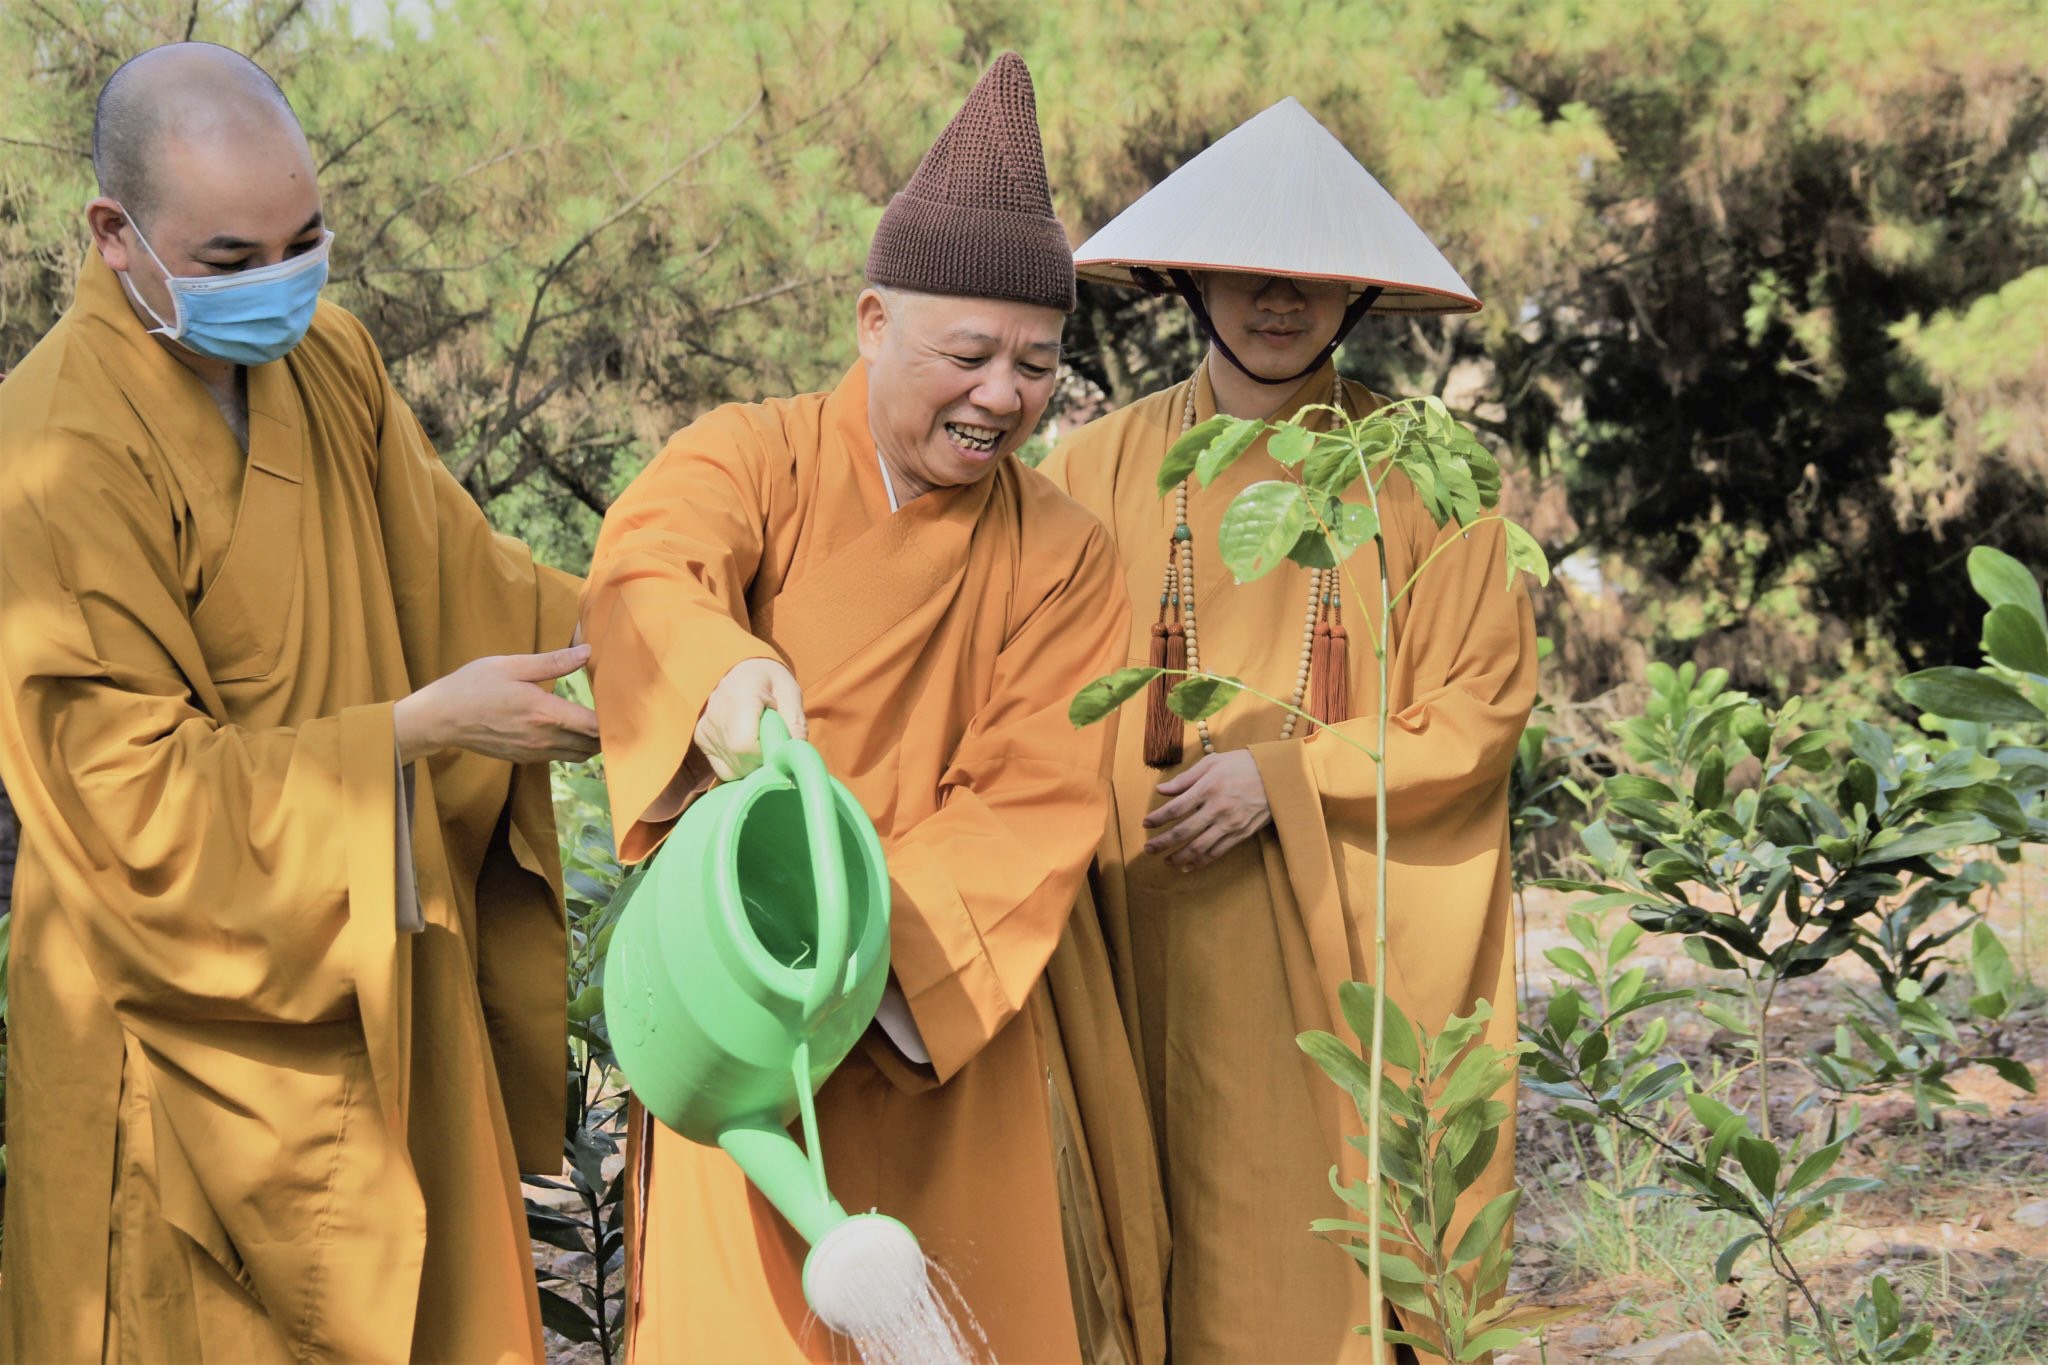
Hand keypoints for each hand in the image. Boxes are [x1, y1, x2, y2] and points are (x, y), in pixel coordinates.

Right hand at [394, 645, 600, 764]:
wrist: (440, 718)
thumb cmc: (473, 686)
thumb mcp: (512, 665)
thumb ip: (553, 662)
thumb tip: (586, 652)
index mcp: (543, 714)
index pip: (594, 727)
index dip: (615, 721)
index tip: (627, 708)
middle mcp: (543, 739)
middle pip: (593, 746)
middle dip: (610, 733)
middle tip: (620, 713)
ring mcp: (533, 752)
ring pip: (579, 756)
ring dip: (593, 743)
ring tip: (601, 721)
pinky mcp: (524, 758)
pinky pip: (560, 757)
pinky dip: (574, 747)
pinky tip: (573, 729)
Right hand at [693, 658, 806, 781]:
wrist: (744, 670)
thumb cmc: (772, 681)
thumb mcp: (791, 694)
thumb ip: (795, 725)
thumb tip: (791, 759)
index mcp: (739, 696)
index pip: (744, 745)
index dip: (766, 754)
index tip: (778, 744)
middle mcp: (715, 714)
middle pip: (740, 760)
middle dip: (763, 761)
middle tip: (773, 741)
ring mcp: (705, 728)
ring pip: (733, 768)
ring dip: (753, 764)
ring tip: (759, 739)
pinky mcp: (701, 738)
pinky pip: (724, 768)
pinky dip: (740, 764)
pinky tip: (747, 746)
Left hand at [1142, 750, 1272, 871]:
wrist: (1278, 776)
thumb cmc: (1242, 765)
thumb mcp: (1212, 763)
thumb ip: (1185, 779)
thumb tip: (1161, 790)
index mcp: (1208, 788)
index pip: (1176, 808)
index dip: (1158, 818)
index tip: (1146, 823)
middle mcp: (1217, 808)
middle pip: (1184, 831)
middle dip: (1162, 843)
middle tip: (1148, 850)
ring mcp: (1230, 823)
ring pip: (1199, 847)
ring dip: (1179, 857)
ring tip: (1166, 862)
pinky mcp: (1241, 834)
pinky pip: (1218, 852)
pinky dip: (1201, 861)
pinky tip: (1189, 866)